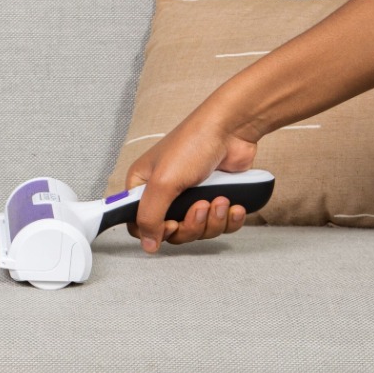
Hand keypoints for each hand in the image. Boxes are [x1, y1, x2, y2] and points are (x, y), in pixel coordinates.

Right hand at [125, 113, 258, 251]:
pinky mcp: (215, 199)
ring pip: (198, 231)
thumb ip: (149, 217)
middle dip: (192, 225)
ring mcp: (192, 198)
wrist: (232, 128)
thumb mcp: (162, 182)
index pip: (140, 225)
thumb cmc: (193, 143)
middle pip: (173, 233)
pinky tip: (233, 206)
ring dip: (212, 221)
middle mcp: (166, 195)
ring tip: (219, 200)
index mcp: (144, 188)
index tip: (171, 224)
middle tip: (200, 206)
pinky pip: (221, 225)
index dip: (156, 232)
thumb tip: (148, 244)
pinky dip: (229, 220)